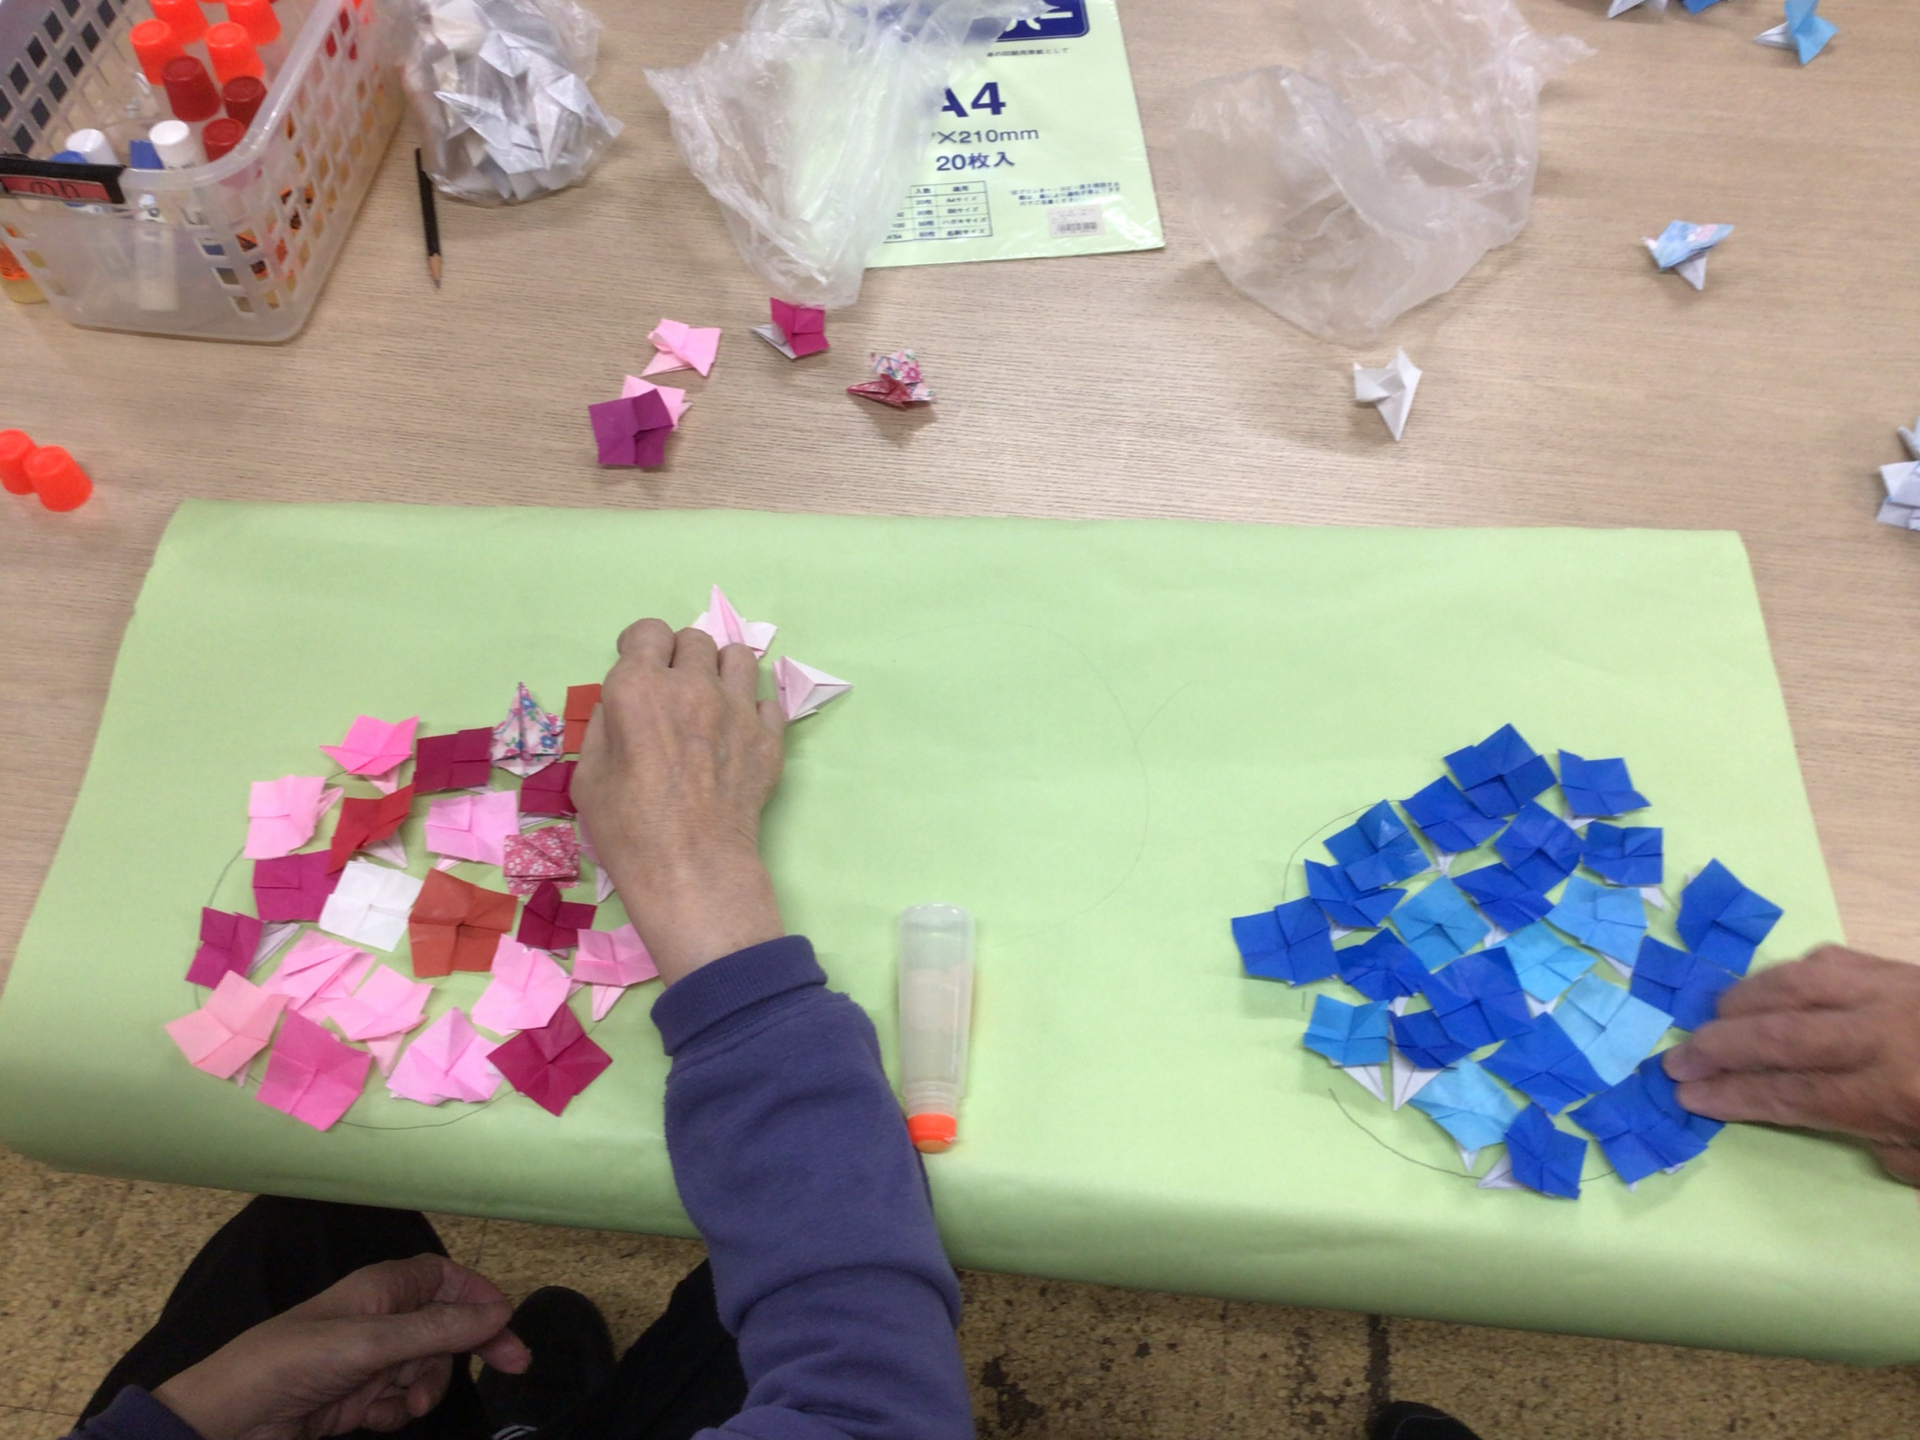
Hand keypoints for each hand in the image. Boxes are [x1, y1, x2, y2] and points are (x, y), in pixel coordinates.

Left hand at [152, 1254, 528, 1439]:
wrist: (231, 1421)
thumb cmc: (295, 1363)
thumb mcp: (372, 1344)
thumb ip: (437, 1330)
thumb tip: (500, 1312)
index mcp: (382, 1288)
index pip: (446, 1278)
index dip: (479, 1295)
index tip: (507, 1322)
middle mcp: (380, 1318)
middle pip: (446, 1326)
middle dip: (468, 1350)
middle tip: (513, 1368)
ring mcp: (369, 1360)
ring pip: (426, 1367)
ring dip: (426, 1388)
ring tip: (406, 1406)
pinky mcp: (357, 1396)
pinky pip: (399, 1399)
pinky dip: (395, 1411)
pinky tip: (372, 1418)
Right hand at [574, 620, 786, 984]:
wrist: (693, 868)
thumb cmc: (627, 829)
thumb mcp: (589, 774)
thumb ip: (607, 725)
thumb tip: (623, 707)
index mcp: (639, 688)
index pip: (647, 631)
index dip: (640, 647)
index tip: (638, 665)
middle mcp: (692, 685)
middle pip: (694, 639)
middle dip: (679, 657)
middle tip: (672, 689)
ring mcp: (738, 707)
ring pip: (738, 656)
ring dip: (719, 671)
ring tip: (710, 700)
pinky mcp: (769, 735)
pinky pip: (765, 700)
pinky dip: (750, 709)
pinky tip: (735, 734)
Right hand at [1663, 946, 1919, 1181]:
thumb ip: (1878, 1141)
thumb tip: (1822, 1114)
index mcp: (1892, 1092)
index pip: (1791, 1094)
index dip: (1733, 1096)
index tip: (1687, 1097)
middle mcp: (1882, 1034)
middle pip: (1778, 1035)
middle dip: (1718, 1048)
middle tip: (1673, 1060)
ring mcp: (1892, 992)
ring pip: (1796, 985)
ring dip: (1743, 1002)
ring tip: (1709, 1021)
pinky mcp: (1902, 968)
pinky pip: (1831, 961)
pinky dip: (1790, 975)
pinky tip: (1770, 990)